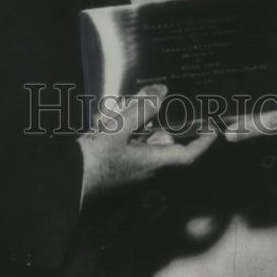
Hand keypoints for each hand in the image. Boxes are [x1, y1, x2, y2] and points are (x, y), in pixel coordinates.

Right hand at [79, 84, 214, 200]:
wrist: (65, 185)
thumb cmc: (96, 160)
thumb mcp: (119, 128)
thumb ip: (141, 108)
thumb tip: (162, 91)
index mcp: (153, 162)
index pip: (187, 155)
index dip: (202, 143)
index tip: (211, 129)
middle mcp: (146, 170)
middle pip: (163, 144)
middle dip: (160, 124)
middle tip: (154, 103)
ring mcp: (131, 172)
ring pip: (144, 144)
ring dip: (138, 126)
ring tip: (123, 108)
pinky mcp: (117, 170)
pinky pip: (129, 149)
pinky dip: (124, 133)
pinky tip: (107, 120)